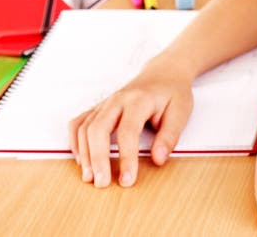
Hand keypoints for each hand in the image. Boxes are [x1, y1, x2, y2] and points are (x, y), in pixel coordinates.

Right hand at [68, 60, 193, 188]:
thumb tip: (158, 160)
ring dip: (84, 153)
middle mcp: (119, 99)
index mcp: (140, 100)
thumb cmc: (173, 93)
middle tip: (102, 183)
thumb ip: (169, 136)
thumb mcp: (180, 112)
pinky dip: (75, 140)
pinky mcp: (100, 107)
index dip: (126, 157)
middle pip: (99, 128)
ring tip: (89, 177)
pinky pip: (80, 121)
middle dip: (97, 158)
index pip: (128, 131)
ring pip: (86, 126)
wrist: (164, 73)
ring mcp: (107, 102)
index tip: (127, 180)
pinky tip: (80, 158)